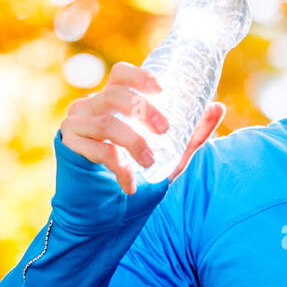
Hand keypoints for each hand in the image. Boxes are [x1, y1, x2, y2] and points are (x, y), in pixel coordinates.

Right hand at [58, 61, 225, 194]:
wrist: (102, 212)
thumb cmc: (135, 172)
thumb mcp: (170, 154)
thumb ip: (191, 134)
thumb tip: (218, 106)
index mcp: (112, 100)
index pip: (121, 74)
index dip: (139, 76)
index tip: (161, 89)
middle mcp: (90, 106)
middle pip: (115, 95)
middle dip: (143, 110)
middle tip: (165, 130)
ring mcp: (74, 124)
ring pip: (106, 123)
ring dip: (133, 142)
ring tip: (150, 162)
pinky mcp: (67, 145)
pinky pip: (96, 149)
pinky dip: (118, 166)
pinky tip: (130, 184)